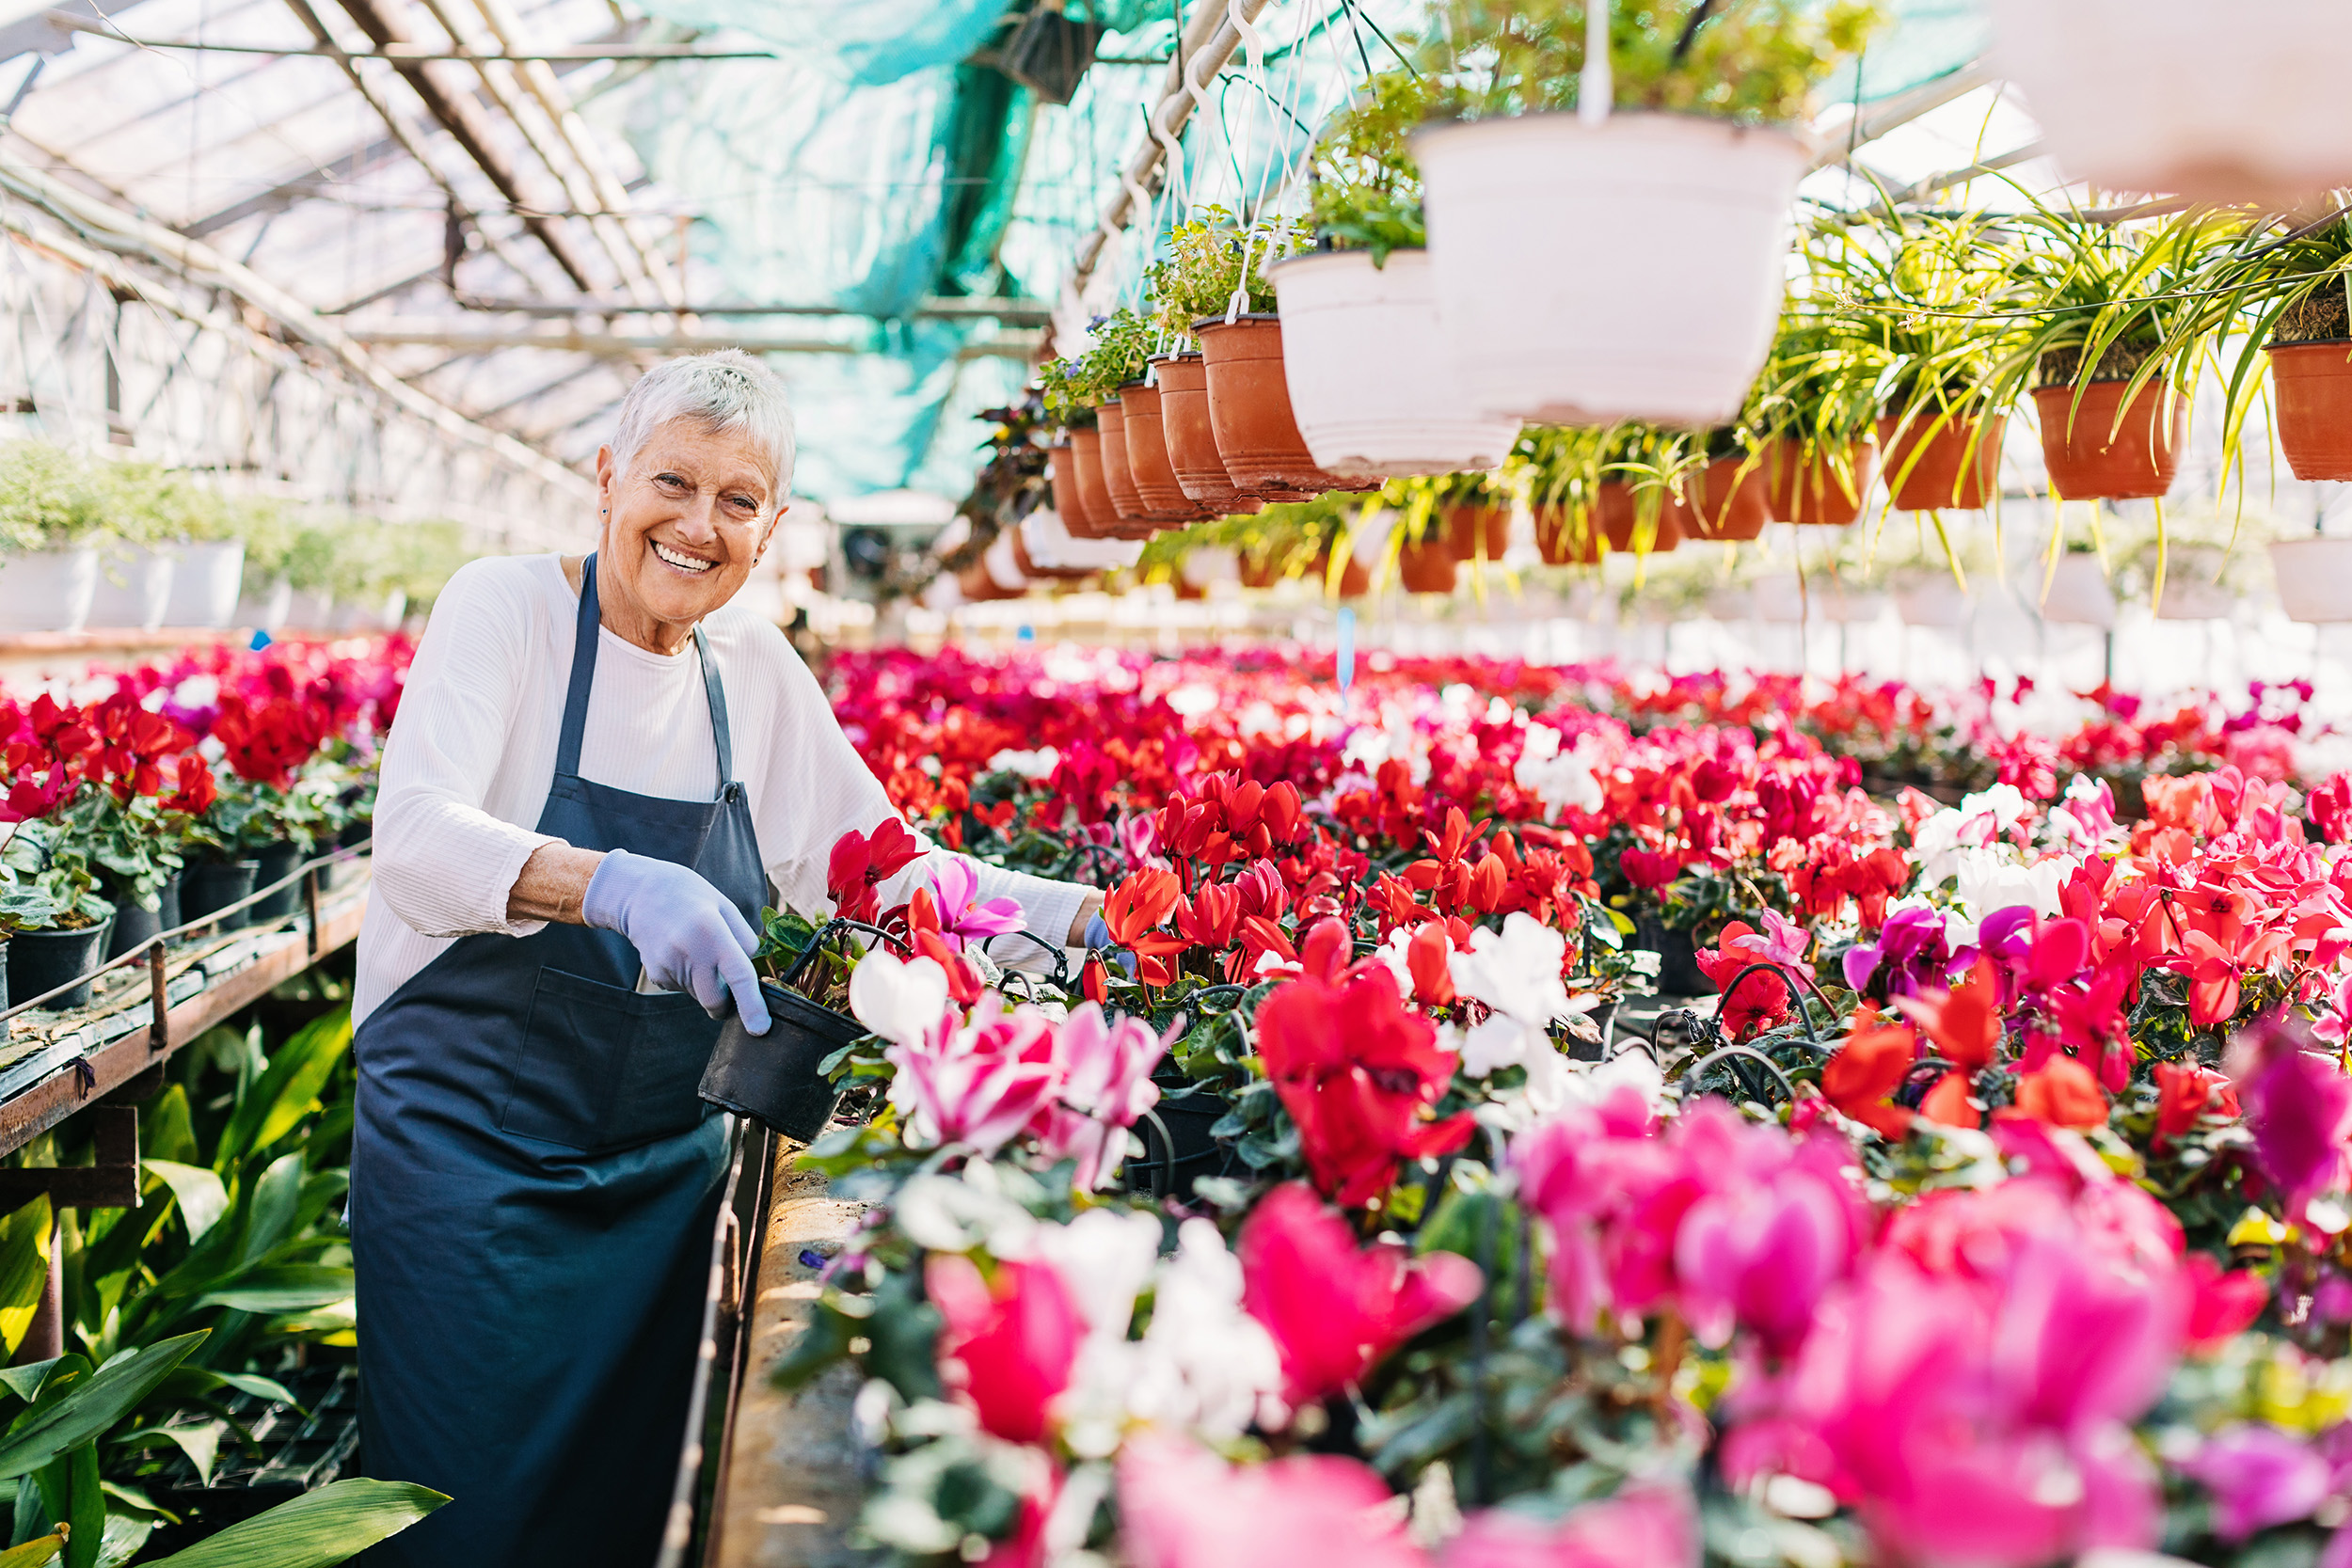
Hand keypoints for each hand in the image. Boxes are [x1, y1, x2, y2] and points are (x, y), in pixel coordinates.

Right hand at [581, 849, 770, 1031]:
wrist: (640, 894)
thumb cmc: (691, 898)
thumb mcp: (725, 907)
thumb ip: (745, 940)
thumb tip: (756, 973)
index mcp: (713, 931)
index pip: (738, 976)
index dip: (752, 1006)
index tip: (760, 1029)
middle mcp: (689, 952)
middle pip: (715, 1001)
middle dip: (726, 1003)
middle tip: (727, 983)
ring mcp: (669, 966)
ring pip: (699, 996)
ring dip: (706, 986)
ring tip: (697, 951)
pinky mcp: (656, 975)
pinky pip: (683, 989)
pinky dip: (689, 980)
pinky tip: (681, 953)